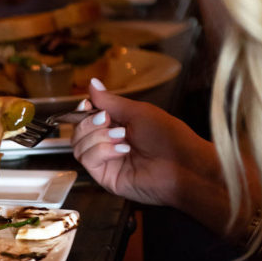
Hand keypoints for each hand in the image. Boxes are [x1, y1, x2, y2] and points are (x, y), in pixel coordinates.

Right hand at [72, 80, 215, 207]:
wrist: (183, 165)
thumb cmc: (169, 137)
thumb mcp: (138, 112)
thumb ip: (111, 101)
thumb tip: (92, 83)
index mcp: (118, 125)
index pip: (88, 117)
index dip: (84, 110)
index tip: (88, 105)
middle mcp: (109, 143)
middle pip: (78, 131)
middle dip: (90, 123)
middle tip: (108, 121)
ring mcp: (107, 161)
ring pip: (78, 145)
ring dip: (97, 137)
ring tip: (121, 137)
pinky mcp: (106, 177)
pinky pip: (88, 160)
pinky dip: (101, 151)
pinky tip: (121, 150)